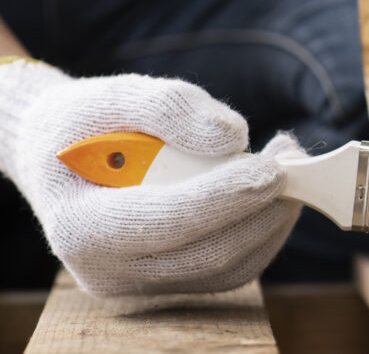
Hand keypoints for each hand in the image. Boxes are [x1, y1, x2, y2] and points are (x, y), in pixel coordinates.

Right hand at [0, 59, 304, 295]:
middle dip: (262, 208)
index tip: (273, 168)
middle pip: (208, 254)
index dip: (225, 197)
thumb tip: (234, 137)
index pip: (165, 222)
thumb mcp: (111, 96)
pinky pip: (230, 268)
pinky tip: (274, 191)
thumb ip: (169, 107)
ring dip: (272, 220)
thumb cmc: (85, 124)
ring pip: (228, 268)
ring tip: (291, 166)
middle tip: (296, 159)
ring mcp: (142, 283)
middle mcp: (108, 271)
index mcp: (80, 227)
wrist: (60, 157)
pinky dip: (263, 231)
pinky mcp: (171, 281)